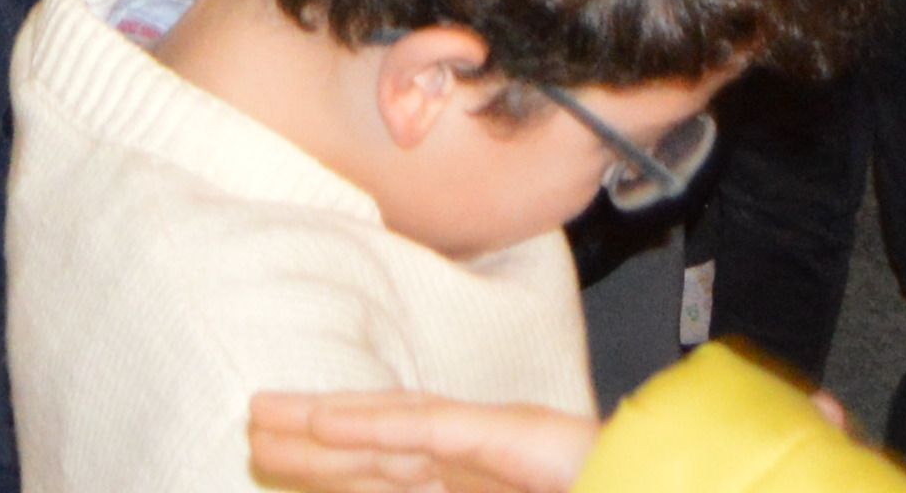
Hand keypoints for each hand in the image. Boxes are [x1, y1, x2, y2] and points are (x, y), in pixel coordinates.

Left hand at [235, 395, 602, 492]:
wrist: (655, 488)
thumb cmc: (594, 488)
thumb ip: (438, 491)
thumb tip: (392, 491)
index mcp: (474, 485)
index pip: (387, 475)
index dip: (329, 466)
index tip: (275, 458)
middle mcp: (473, 463)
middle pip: (376, 449)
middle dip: (310, 443)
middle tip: (250, 431)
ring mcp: (491, 444)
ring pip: (387, 431)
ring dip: (322, 425)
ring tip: (264, 420)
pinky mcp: (510, 435)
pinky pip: (427, 430)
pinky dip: (372, 425)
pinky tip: (325, 422)